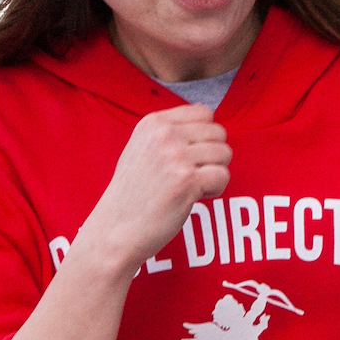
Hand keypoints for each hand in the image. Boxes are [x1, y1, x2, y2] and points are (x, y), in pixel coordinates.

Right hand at [75, 106, 229, 275]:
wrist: (115, 229)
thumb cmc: (133, 192)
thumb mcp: (142, 148)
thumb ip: (171, 130)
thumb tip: (207, 111)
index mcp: (153, 123)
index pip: (204, 112)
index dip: (204, 137)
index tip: (187, 157)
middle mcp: (164, 134)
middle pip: (219, 133)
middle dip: (212, 156)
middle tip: (189, 175)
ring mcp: (175, 156)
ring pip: (224, 154)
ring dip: (213, 174)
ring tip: (188, 187)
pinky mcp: (187, 180)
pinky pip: (223, 176)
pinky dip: (214, 190)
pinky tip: (193, 197)